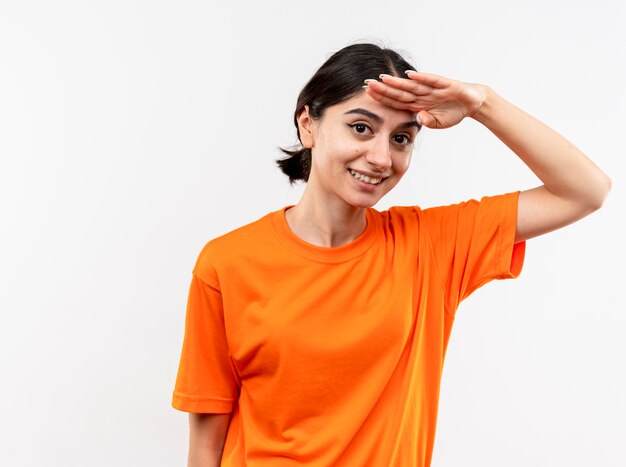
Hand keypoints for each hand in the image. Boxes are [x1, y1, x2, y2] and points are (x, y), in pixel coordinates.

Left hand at [363, 71, 487, 128]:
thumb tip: (419, 118)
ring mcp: (433, 89)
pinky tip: (409, 75)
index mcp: (418, 104)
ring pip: (412, 86)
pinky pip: (432, 81)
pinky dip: (421, 78)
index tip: (367, 94)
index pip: (396, 101)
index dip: (382, 98)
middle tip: (366, 83)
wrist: (473, 102)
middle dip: (383, 88)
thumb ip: (428, 122)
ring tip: (382, 78)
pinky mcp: (446, 84)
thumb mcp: (439, 123)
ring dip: (397, 83)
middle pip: (399, 92)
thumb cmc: (453, 112)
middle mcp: (422, 94)